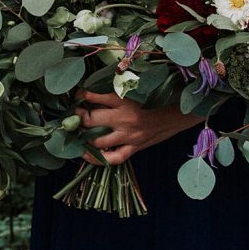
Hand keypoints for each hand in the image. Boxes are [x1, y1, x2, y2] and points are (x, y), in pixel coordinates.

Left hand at [76, 91, 203, 165]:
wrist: (174, 116)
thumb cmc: (152, 101)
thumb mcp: (134, 91)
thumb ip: (115, 90)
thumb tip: (91, 91)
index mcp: (125, 101)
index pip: (96, 97)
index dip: (82, 95)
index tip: (78, 95)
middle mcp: (125, 119)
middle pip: (92, 120)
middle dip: (79, 117)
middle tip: (75, 115)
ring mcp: (129, 136)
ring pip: (98, 140)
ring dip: (84, 137)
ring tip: (77, 133)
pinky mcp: (133, 149)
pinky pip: (112, 158)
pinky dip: (97, 158)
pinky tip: (86, 154)